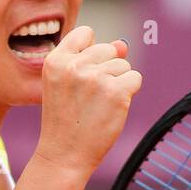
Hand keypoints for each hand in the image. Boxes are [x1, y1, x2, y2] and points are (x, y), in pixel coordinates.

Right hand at [34, 26, 142, 176]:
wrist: (64, 155)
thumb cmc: (66, 121)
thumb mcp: (68, 85)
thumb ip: (91, 60)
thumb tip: (123, 44)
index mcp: (55, 60)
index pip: (85, 33)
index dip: (90, 53)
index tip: (82, 77)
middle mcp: (75, 66)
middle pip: (108, 49)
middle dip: (106, 70)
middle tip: (89, 98)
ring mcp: (96, 78)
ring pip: (123, 65)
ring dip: (118, 84)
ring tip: (99, 105)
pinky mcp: (116, 91)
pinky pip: (135, 78)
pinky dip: (129, 93)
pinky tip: (112, 109)